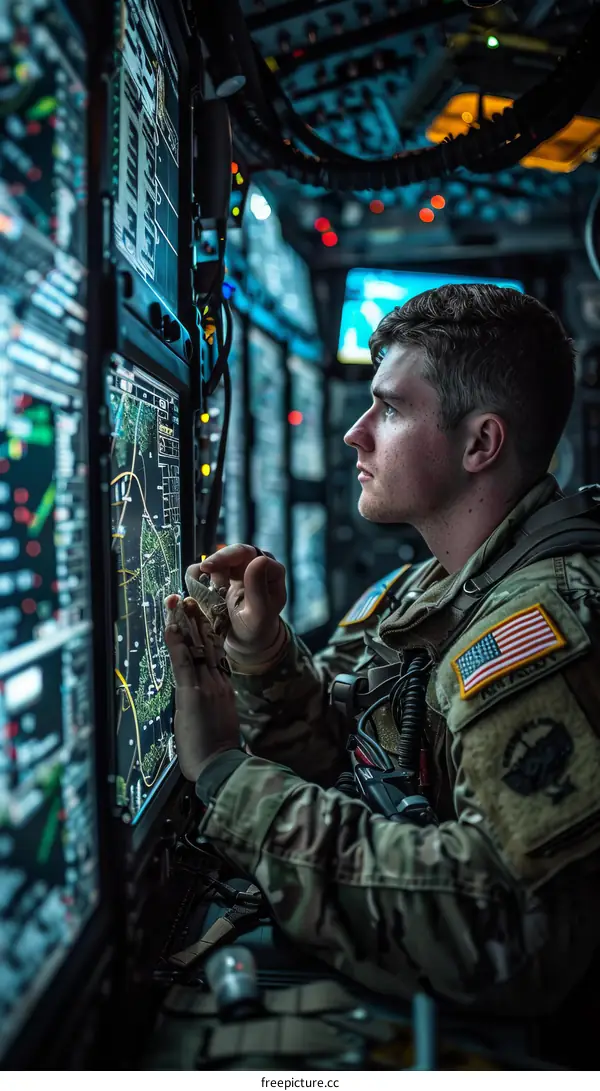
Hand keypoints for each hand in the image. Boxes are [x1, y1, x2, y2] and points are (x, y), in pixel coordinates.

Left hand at [164, 595, 240, 781]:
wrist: (221, 766)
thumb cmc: (218, 751)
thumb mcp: (220, 721)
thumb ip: (214, 705)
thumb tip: (206, 700)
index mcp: (224, 688)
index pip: (215, 653)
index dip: (207, 632)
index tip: (201, 615)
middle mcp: (217, 682)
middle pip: (207, 644)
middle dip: (196, 619)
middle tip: (189, 598)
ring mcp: (207, 686)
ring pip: (195, 648)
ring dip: (184, 623)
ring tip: (178, 602)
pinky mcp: (193, 694)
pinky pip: (183, 663)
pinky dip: (176, 644)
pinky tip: (170, 627)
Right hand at [187, 544, 286, 652]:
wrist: (247, 638)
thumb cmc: (257, 627)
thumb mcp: (259, 613)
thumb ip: (258, 589)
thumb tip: (259, 559)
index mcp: (273, 571)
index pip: (249, 554)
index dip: (227, 557)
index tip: (207, 568)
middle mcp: (259, 564)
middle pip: (235, 552)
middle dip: (217, 561)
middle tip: (201, 570)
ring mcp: (244, 568)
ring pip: (224, 557)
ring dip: (212, 571)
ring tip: (214, 590)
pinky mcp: (231, 574)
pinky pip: (215, 566)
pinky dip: (206, 575)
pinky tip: (206, 588)